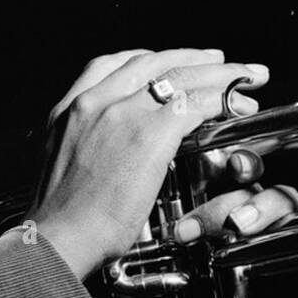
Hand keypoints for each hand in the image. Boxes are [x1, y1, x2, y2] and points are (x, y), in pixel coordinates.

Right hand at [30, 48, 275, 279]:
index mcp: (67, 110)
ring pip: (179, 76)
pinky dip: (221, 99)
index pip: (113, 65)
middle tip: (217, 60)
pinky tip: (234, 105)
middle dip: (191, 58)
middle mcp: (92, 102)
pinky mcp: (149, 134)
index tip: (170, 63)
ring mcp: (120, 114)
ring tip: (241, 76)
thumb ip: (83, 148)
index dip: (151, 60)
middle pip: (151, 62)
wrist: (56, 239)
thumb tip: (103, 156)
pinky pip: (195, 103)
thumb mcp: (61, 168)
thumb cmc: (58, 221)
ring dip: (217, 73)